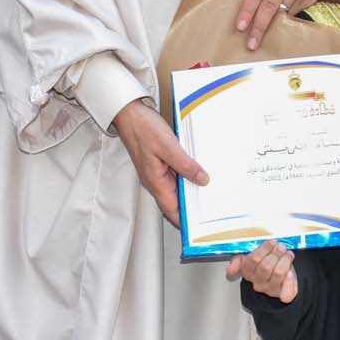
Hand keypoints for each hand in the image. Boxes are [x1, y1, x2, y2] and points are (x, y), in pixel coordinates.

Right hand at [112, 99, 207, 225]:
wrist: (129, 113)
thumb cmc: (142, 128)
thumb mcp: (168, 146)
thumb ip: (186, 165)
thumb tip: (202, 179)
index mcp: (155, 182)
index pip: (171, 210)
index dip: (184, 221)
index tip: (199, 226)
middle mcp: (155, 180)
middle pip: (175, 201)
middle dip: (191, 206)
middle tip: (210, 206)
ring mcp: (156, 172)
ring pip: (176, 187)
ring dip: (190, 189)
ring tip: (208, 189)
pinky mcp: (159, 162)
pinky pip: (175, 174)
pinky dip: (186, 174)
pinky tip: (197, 170)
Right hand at [226, 239, 298, 303]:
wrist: (277, 276)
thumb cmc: (265, 263)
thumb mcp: (250, 258)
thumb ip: (238, 260)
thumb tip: (230, 269)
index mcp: (248, 272)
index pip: (253, 260)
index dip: (264, 249)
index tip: (271, 242)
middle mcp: (258, 282)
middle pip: (266, 267)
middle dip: (275, 253)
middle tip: (281, 246)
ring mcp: (270, 289)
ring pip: (278, 274)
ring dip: (285, 261)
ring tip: (288, 254)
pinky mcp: (282, 294)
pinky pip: (286, 293)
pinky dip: (290, 282)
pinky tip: (290, 273)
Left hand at [236, 0, 331, 49]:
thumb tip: (250, 12)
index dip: (247, 11)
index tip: (241, 27)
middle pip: (269, 6)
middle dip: (259, 27)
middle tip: (251, 43)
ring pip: (282, 13)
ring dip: (273, 26)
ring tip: (264, 38)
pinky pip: (294, 13)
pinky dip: (286, 19)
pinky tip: (282, 21)